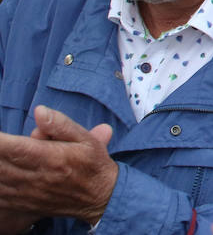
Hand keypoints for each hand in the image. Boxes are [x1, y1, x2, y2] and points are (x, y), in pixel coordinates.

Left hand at [0, 105, 117, 224]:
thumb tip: (39, 111)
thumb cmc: (92, 164)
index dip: (0, 142)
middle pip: (1, 164)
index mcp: (51, 158)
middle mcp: (36, 177)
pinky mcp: (21, 204)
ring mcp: (26, 193)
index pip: (16, 148)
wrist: (99, 197)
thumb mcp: (86, 139)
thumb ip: (60, 125)